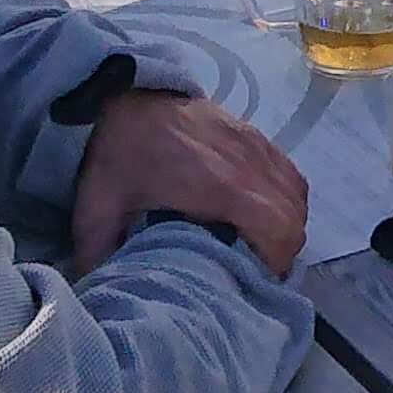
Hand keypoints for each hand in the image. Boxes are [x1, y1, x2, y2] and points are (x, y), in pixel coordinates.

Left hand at [71, 88, 307, 280]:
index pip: (277, 230)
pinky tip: (262, 212)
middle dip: (283, 252)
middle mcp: (247, 165)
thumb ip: (98, 256)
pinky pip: (289, 173)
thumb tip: (101, 296)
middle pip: (294, 218)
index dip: (276, 263)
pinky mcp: (255, 135)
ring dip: (287, 224)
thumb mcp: (96, 211)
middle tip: (255, 270)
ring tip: (261, 244)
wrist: (124, 96)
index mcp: (217, 187)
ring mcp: (255, 145)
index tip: (254, 282)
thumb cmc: (115, 156)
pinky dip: (286, 198)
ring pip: (297, 195)